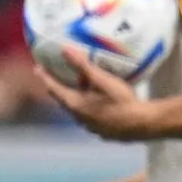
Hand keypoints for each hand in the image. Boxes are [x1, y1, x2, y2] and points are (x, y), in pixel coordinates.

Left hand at [37, 44, 162, 139]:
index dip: (45, 77)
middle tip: (60, 76)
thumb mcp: (102, 80)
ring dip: (79, 99)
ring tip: (84, 88)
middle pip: (65, 100)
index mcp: (75, 105)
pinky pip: (92, 118)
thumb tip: (64, 49)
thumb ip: (82, 65)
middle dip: (62, 88)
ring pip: (79, 110)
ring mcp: (92, 128)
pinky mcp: (104, 132)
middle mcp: (79, 119)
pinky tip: (102, 105)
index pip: (54, 89)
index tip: (37, 68)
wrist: (143, 124)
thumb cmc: (121, 101)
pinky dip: (91, 109)